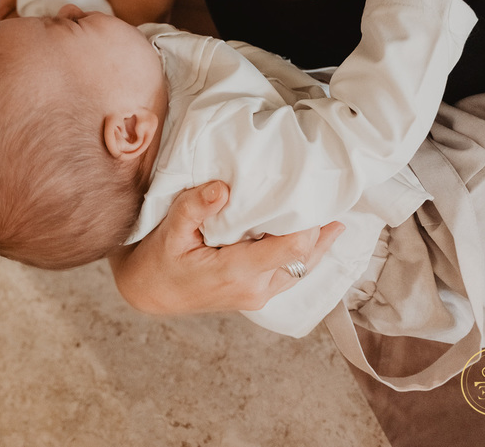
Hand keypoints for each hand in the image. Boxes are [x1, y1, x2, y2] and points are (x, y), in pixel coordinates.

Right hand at [107, 181, 343, 313]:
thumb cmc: (158, 261)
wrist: (150, 293)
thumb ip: (195, 207)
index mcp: (236, 272)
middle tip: (325, 194)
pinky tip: (318, 237)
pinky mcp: (257, 295)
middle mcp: (254, 288)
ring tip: (335, 216)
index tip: (312, 196)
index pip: (290, 250)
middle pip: (303, 258)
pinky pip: (292, 274)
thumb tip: (223, 187)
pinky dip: (306, 255)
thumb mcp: (170, 230)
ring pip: (303, 268)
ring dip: (315, 243)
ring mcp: (257, 295)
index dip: (308, 225)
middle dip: (315, 227)